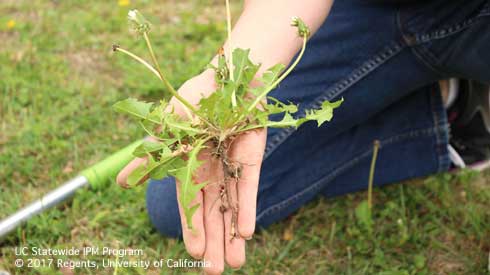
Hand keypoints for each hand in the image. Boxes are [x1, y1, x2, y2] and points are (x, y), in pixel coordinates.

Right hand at [116, 69, 265, 273]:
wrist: (229, 76)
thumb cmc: (195, 97)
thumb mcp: (169, 126)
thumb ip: (151, 155)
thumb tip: (123, 182)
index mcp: (187, 168)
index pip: (189, 206)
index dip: (192, 230)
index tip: (194, 254)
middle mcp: (209, 173)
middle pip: (211, 214)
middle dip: (213, 242)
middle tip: (215, 271)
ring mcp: (230, 168)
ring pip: (230, 207)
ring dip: (232, 235)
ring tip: (235, 262)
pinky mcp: (250, 160)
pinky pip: (248, 187)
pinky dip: (247, 208)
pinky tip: (247, 232)